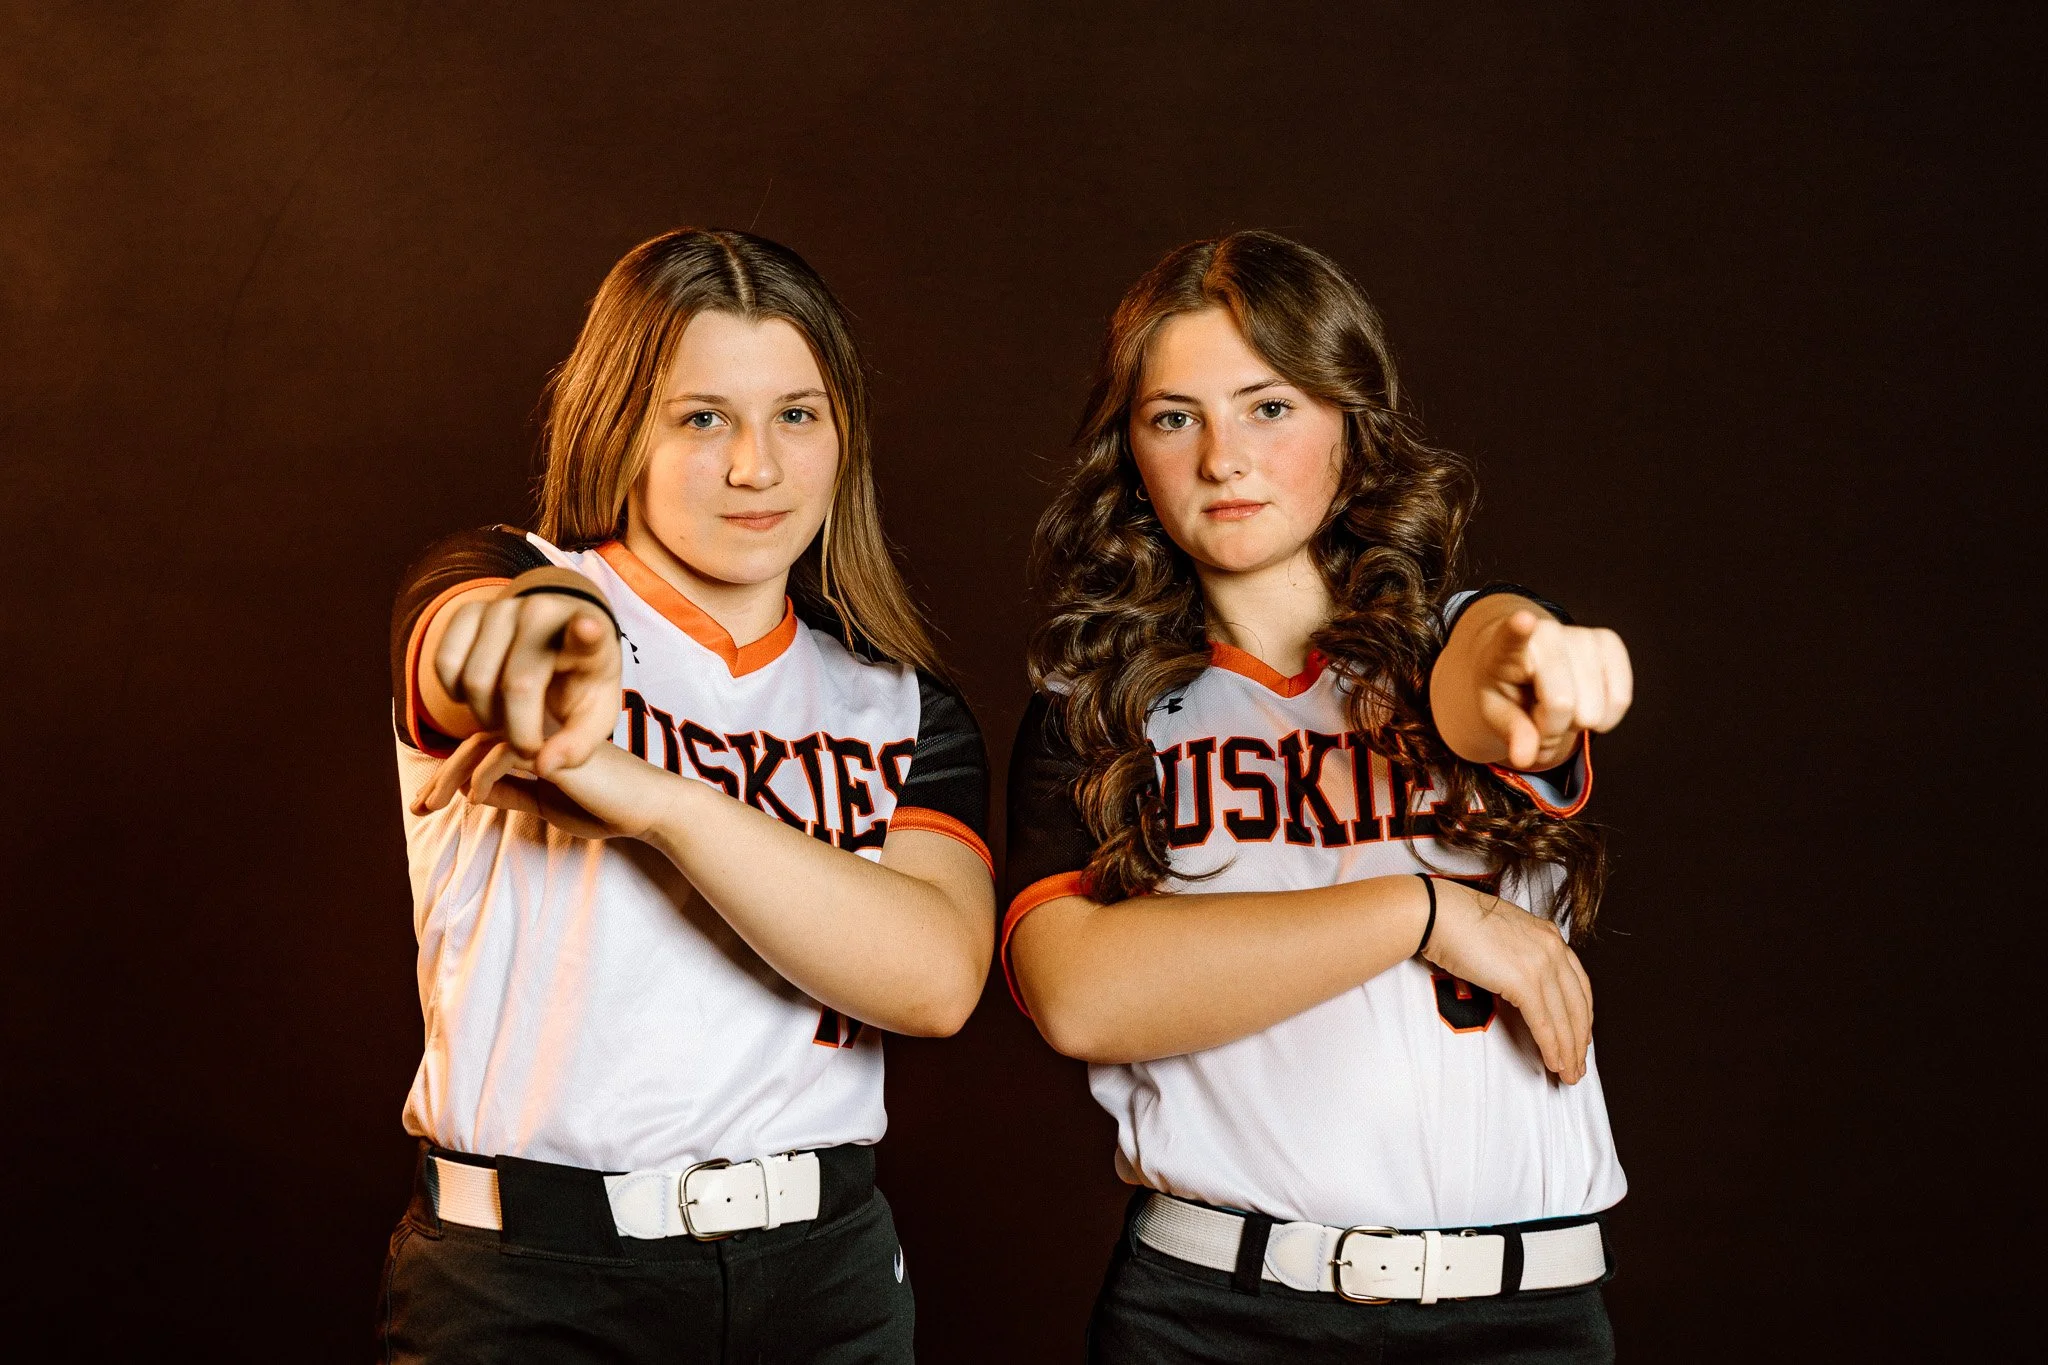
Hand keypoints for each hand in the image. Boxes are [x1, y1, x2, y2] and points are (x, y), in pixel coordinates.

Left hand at [410, 731, 677, 841]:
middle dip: (441, 776)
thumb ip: (512, 792)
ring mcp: (547, 734)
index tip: (426, 804)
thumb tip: (472, 790)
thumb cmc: (604, 804)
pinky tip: (477, 798)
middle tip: (419, 807)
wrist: (648, 807)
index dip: (450, 774)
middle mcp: (539, 728)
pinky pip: (504, 755)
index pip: (482, 747)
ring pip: (481, 745)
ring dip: (451, 776)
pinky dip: (484, 777)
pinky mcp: (555, 747)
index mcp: (537, 738)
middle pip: (474, 742)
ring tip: (431, 804)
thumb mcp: (546, 802)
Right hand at [433, 587, 621, 776]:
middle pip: (516, 686)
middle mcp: (544, 613)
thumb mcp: (593, 715)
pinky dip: (455, 693)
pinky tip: (480, 696)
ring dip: (485, 716)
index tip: (588, 627)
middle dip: (516, 731)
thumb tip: (542, 766)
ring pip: (473, 679)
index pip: (589, 633)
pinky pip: (445, 664)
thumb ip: (577, 747)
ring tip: (507, 719)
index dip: (587, 633)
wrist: (555, 636)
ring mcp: (502, 608)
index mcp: (589, 636)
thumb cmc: (578, 680)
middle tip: (526, 741)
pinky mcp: (468, 610)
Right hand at [1420, 879, 1592, 1082]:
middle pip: (1578, 1005)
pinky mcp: (1524, 981)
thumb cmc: (1459, 922)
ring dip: (1568, 1051)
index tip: (1580, 1035)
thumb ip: (1522, 957)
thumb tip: (1521, 985)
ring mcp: (1541, 963)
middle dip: (1579, 1040)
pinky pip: (1544, 1023)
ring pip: (1564, 1018)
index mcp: (1550, 936)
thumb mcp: (1504, 936)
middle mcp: (1553, 948)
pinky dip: (1551, 1047)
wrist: (1439, 913)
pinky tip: (1553, 1062)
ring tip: (1569, 1072)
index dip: (1582, 1015)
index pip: (1579, 984)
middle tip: (1578, 1063)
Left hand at [1466, 609, 1631, 769]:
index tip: (1522, 620)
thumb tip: (1524, 758)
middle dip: (1551, 728)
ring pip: (1593, 710)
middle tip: (1538, 717)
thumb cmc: (1507, 689)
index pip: (1511, 637)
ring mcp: (1581, 634)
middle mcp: (1545, 633)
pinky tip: (1586, 709)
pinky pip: (1621, 699)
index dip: (1519, 630)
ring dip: (1576, 726)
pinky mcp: (1609, 641)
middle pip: (1563, 704)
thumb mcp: (1495, 713)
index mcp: (1505, 648)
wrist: (1527, 664)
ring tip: (1557, 710)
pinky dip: (1605, 719)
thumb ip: (1511, 732)